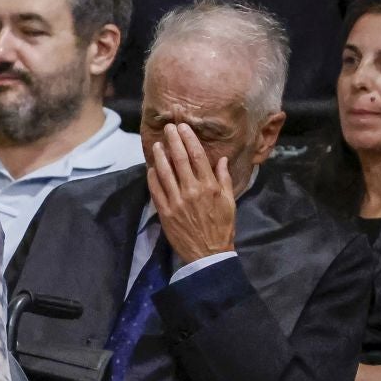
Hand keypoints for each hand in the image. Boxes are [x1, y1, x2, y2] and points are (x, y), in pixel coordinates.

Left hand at [148, 123, 235, 265]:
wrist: (208, 253)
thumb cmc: (222, 227)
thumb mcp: (229, 201)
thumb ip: (224, 179)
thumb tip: (221, 159)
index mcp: (210, 185)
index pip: (197, 156)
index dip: (189, 139)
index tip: (183, 127)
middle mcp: (192, 190)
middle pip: (180, 159)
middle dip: (173, 141)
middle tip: (168, 128)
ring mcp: (177, 201)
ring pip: (165, 173)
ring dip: (160, 156)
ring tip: (157, 144)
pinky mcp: (165, 213)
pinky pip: (156, 191)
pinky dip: (152, 178)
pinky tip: (151, 168)